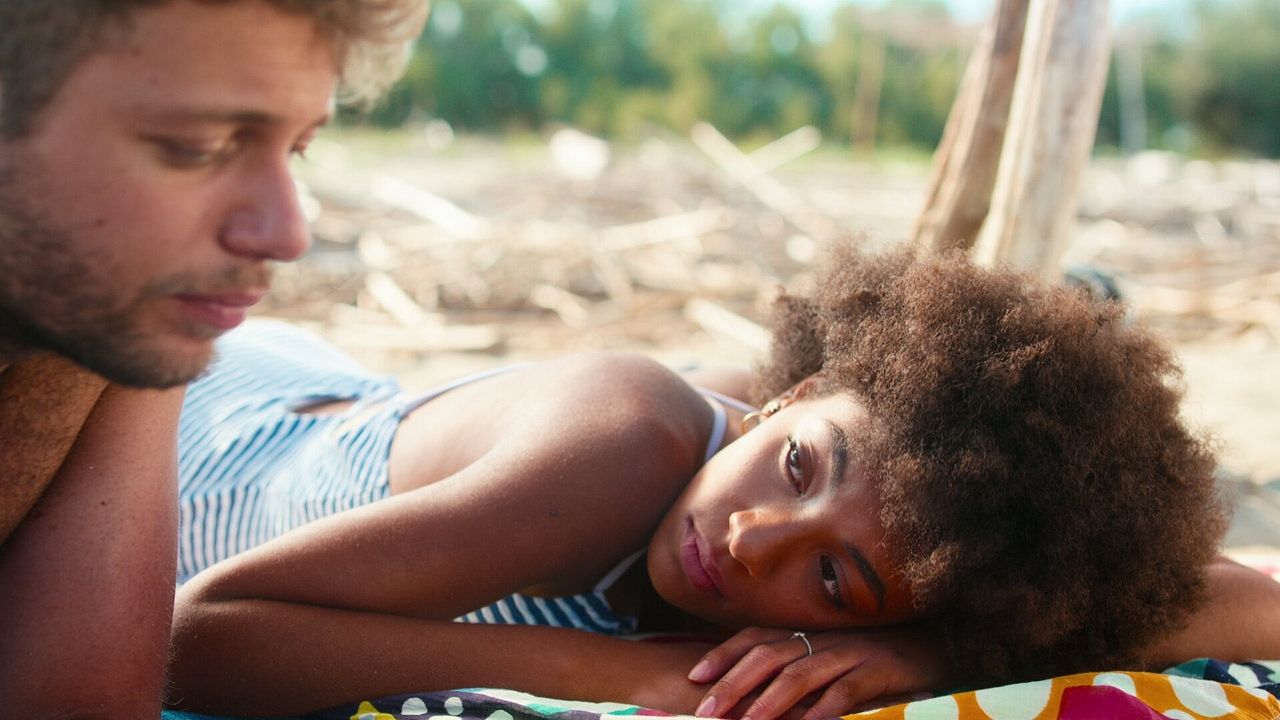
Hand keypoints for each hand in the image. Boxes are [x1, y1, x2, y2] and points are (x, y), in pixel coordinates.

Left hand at [685, 626, 946, 719]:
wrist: (937, 645)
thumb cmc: (878, 658)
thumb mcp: (833, 659)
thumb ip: (801, 672)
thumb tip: (757, 697)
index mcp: (808, 633)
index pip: (756, 637)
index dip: (723, 654)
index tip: (693, 675)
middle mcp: (822, 638)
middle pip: (768, 655)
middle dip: (733, 682)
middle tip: (705, 711)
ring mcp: (848, 652)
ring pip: (800, 674)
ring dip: (768, 701)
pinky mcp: (877, 669)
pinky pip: (845, 692)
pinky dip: (824, 710)